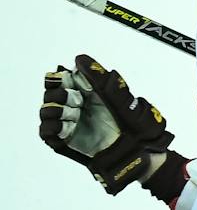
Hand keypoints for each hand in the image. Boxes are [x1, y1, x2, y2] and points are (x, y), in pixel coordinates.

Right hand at [39, 54, 174, 193]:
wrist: (137, 150)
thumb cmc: (134, 123)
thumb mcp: (119, 97)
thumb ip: (99, 78)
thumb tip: (78, 58)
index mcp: (86, 92)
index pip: (59, 79)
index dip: (58, 77)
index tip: (64, 78)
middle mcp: (74, 105)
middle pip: (50, 93)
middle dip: (60, 94)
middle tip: (77, 100)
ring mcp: (68, 122)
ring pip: (46, 110)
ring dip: (57, 110)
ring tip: (75, 114)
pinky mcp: (64, 140)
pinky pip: (45, 131)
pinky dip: (52, 126)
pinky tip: (67, 126)